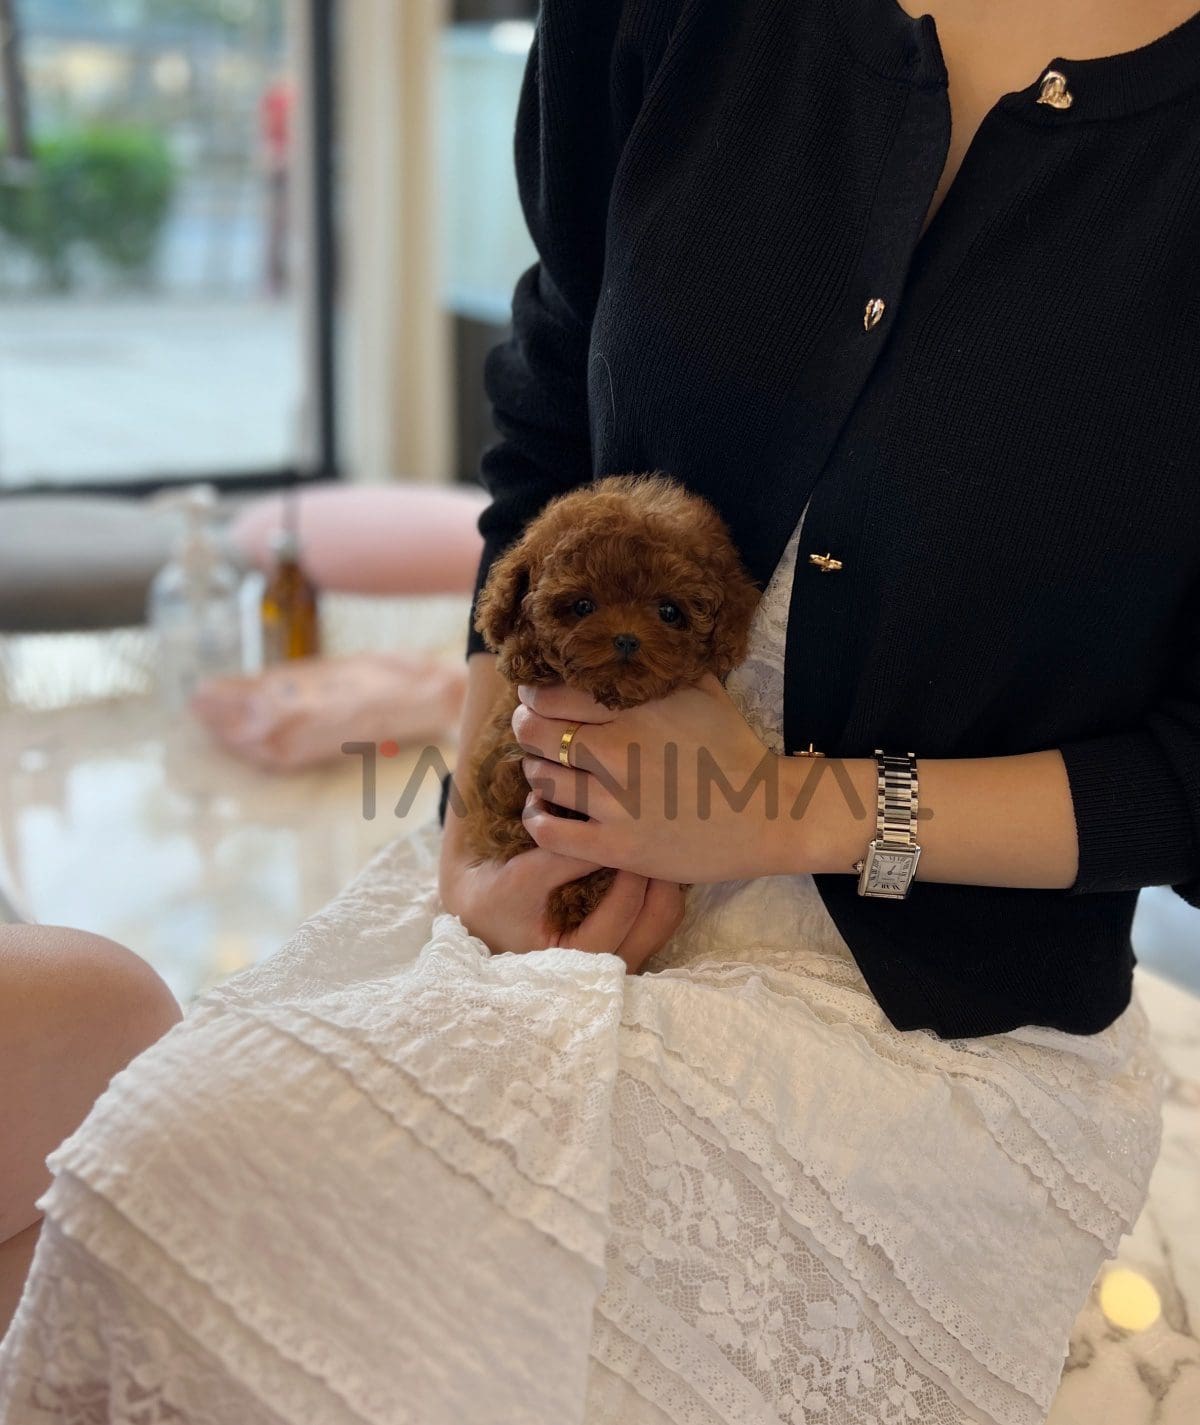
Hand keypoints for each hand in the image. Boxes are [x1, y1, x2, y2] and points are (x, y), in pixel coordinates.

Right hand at [437, 815, 684, 973]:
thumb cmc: (496, 900)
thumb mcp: (521, 878)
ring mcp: (621, 961)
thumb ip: (563, 859)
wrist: (481, 918)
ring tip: (651, 844)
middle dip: (659, 874)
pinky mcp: (626, 947)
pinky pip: (658, 918)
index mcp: (578, 960)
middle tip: (651, 834)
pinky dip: (658, 889)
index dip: (631, 866)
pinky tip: (645, 861)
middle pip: (659, 919)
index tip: (631, 830)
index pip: (624, 911)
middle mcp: (606, 968)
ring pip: (665, 919)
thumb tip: (609, 833)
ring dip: (663, 880)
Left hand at [512, 673, 796, 883]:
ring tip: (546, 769)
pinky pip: (548, 829)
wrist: (769, 816)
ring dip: (535, 771)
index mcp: (636, 707)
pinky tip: (545, 810)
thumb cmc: (734, 749)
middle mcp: (619, 750)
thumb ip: (660, 664)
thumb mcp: (703, 690)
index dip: (534, 694)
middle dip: (527, 728)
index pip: (551, 693)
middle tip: (534, 732)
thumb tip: (628, 633)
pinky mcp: (616, 845)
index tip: (537, 698)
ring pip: (539, 777)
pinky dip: (536, 816)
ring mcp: (615, 801)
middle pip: (535, 731)